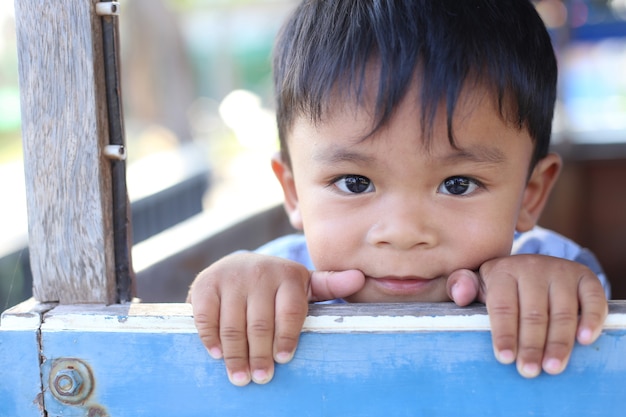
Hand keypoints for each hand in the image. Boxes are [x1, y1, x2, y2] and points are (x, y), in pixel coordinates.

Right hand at [188, 252, 364, 385]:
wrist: (239, 263)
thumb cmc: (277, 284)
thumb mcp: (304, 284)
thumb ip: (330, 285)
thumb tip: (360, 278)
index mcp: (289, 275)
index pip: (290, 312)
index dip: (287, 338)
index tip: (283, 360)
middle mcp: (260, 272)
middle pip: (261, 323)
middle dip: (260, 354)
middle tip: (261, 379)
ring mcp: (231, 277)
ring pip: (234, 323)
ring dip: (236, 354)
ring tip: (240, 377)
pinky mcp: (206, 283)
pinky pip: (207, 316)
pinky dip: (211, 337)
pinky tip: (217, 354)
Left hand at [446, 254, 607, 377]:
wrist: (531, 267)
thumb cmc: (501, 285)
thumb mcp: (478, 283)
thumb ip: (462, 287)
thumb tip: (460, 295)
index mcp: (503, 271)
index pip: (503, 306)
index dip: (504, 333)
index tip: (504, 358)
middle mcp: (532, 267)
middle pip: (533, 313)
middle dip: (531, 345)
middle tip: (529, 370)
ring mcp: (560, 271)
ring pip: (562, 311)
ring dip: (559, 342)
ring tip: (553, 366)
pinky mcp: (585, 277)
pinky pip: (593, 298)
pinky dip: (591, 319)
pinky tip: (584, 340)